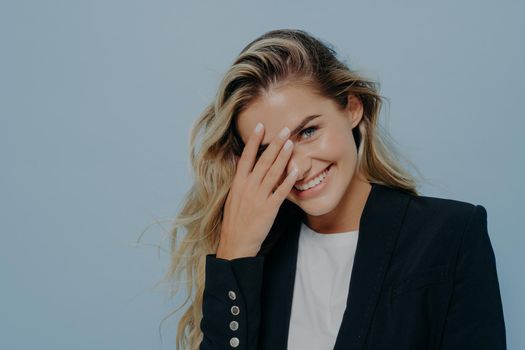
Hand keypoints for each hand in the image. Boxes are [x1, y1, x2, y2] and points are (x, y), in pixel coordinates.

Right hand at [217, 123, 298, 259]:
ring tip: (290, 143)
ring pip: (273, 173)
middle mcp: (248, 187)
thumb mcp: (232, 196)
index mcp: (238, 183)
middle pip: (263, 161)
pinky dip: (288, 180)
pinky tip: (296, 169)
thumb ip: (238, 177)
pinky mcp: (269, 208)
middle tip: (284, 129)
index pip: (246, 157)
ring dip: (283, 157)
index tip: (260, 126)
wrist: (236, 242)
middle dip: (274, 144)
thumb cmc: (235, 219)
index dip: (253, 141)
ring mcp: (259, 197)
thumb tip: (237, 159)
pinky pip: (280, 191)